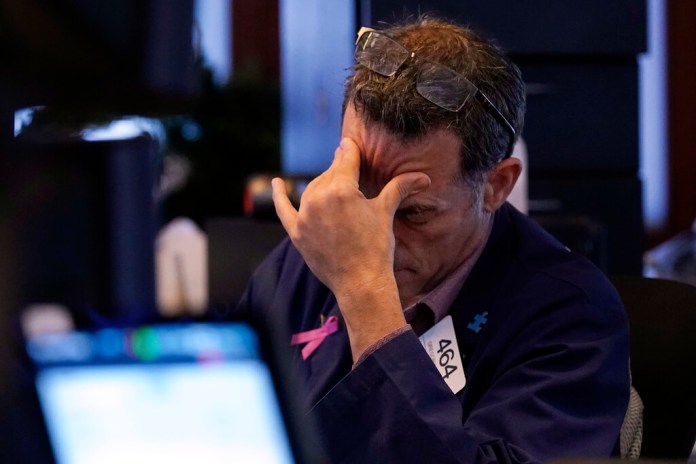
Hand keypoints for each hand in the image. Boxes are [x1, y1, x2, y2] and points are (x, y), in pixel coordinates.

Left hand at [272, 137, 430, 358]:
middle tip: (345, 161)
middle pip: (329, 174)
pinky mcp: (297, 233)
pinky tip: (276, 183)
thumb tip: (423, 177)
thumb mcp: (385, 212)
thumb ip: (399, 188)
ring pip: (312, 189)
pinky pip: (283, 209)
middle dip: (339, 167)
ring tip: (332, 179)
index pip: (346, 160)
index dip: (350, 150)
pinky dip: (279, 195)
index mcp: (341, 190)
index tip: (350, 142)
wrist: (361, 283)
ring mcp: (305, 217)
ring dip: (322, 182)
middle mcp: (319, 199)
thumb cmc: (377, 247)